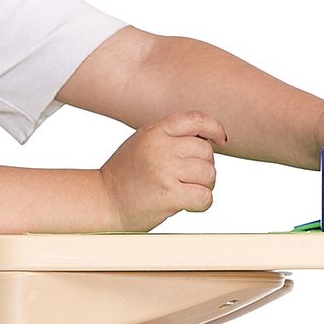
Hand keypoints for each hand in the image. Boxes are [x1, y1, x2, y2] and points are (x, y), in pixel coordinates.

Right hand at [100, 111, 223, 230]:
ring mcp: (165, 170)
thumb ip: (170, 136)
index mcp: (154, 132)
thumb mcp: (143, 143)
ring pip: (209, 174)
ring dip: (203, 186)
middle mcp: (160, 147)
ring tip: (185, 190)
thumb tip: (209, 137)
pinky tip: (187, 204)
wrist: (103, 201)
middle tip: (188, 178)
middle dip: (204, 167)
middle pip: (206, 151)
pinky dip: (201, 203)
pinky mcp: (169, 194)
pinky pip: (205, 197)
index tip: (221, 140)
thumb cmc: (126, 175)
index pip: (195, 119)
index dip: (214, 128)